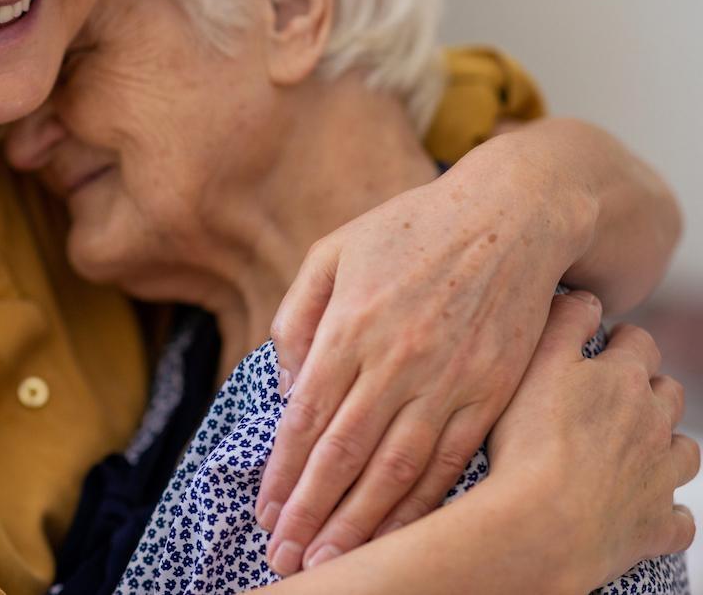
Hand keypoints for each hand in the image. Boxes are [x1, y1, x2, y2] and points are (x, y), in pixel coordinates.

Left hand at [258, 163, 582, 574]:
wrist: (510, 216)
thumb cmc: (409, 231)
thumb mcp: (331, 252)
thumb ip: (297, 317)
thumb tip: (285, 387)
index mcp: (348, 326)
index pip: (305, 419)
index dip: (283, 474)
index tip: (265, 514)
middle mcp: (394, 361)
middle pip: (344, 457)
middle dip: (310, 515)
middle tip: (285, 559)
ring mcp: (447, 380)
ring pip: (396, 472)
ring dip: (360, 525)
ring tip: (330, 564)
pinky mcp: (490, 392)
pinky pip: (451, 462)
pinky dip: (422, 506)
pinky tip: (398, 535)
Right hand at [488, 291, 697, 587]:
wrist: (542, 524)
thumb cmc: (529, 442)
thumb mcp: (534, 364)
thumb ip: (563, 322)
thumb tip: (587, 297)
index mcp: (623, 381)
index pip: (639, 343)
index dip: (623, 341)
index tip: (603, 345)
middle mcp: (653, 424)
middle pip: (668, 394)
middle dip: (648, 389)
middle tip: (612, 396)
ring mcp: (660, 477)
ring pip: (684, 452)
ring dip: (666, 446)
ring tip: (634, 448)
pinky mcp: (656, 526)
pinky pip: (678, 518)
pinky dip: (666, 510)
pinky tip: (642, 507)